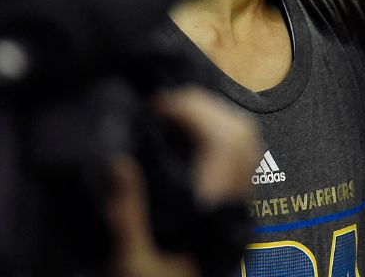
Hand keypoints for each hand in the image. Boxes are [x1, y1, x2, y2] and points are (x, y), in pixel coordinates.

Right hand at [106, 87, 260, 276]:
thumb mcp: (130, 263)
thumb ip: (126, 214)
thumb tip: (118, 162)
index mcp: (213, 210)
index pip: (225, 141)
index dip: (195, 112)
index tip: (158, 105)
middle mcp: (234, 205)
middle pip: (242, 136)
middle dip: (206, 109)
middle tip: (163, 106)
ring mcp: (237, 210)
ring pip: (246, 149)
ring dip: (214, 122)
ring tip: (171, 118)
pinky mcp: (232, 218)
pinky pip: (239, 165)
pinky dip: (219, 141)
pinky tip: (185, 144)